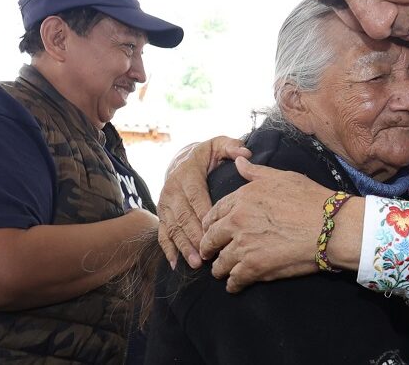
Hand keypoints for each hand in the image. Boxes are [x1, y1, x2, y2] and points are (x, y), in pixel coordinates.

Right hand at [157, 136, 249, 268]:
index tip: (214, 230)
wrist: (181, 159)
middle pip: (183, 216)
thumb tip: (246, 153)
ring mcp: (165, 204)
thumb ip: (231, 147)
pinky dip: (168, 249)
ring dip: (183, 246)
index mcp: (187, 175)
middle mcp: (172, 190)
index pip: (196, 197)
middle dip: (194, 236)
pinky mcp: (162, 214)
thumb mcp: (218, 145)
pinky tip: (174, 263)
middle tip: (206, 254)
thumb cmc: (206, 155)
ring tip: (195, 263)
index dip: (203, 214)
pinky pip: (163, 233)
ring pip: (173, 227)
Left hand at [199, 159, 336, 292]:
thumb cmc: (311, 199)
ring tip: (224, 271)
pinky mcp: (253, 268)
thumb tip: (239, 161)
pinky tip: (237, 284)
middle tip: (210, 254)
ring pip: (220, 263)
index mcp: (242, 198)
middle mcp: (237, 221)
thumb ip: (256, 172)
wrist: (330, 227)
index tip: (211, 230)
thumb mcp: (283, 177)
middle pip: (211, 239)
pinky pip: (234, 281)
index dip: (210, 224)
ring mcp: (243, 246)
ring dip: (220, 268)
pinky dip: (234, 284)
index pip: (214, 213)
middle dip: (208, 248)